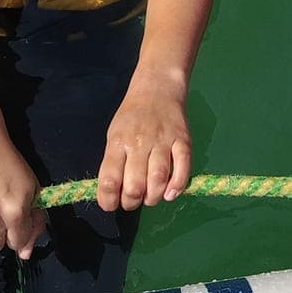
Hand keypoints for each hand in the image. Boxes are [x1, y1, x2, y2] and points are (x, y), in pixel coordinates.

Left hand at [98, 81, 192, 210]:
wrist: (157, 87)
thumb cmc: (132, 116)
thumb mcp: (114, 135)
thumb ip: (114, 163)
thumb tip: (114, 194)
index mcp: (118, 143)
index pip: (109, 180)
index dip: (108, 200)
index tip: (111, 205)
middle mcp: (139, 143)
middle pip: (135, 185)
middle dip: (132, 202)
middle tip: (133, 201)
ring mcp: (163, 141)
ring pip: (158, 180)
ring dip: (154, 197)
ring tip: (151, 197)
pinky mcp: (183, 140)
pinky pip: (183, 168)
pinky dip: (178, 185)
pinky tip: (171, 193)